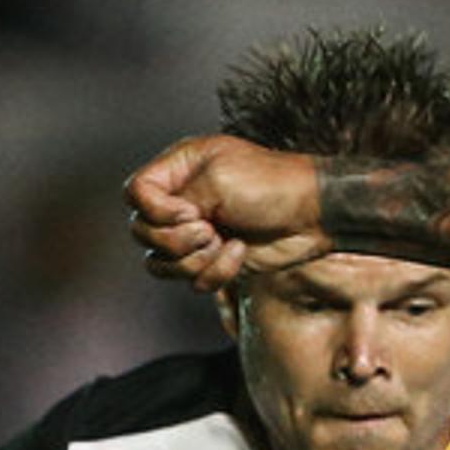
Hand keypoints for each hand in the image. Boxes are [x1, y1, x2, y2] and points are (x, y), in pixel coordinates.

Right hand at [124, 135, 328, 291]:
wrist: (313, 215)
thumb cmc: (271, 186)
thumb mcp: (218, 180)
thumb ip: (178, 201)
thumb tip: (164, 225)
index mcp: (180, 169)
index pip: (135, 193)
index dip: (155, 210)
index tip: (191, 212)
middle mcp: (182, 200)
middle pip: (142, 232)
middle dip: (176, 240)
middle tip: (211, 230)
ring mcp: (196, 232)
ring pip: (160, 263)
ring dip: (193, 261)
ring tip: (223, 244)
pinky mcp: (213, 259)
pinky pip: (191, 280)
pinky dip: (215, 273)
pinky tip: (240, 254)